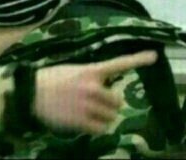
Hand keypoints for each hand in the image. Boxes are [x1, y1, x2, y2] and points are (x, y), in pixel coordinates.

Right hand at [33, 50, 156, 134]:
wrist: (31, 93)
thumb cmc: (50, 80)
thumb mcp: (72, 71)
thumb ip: (90, 77)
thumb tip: (105, 87)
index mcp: (90, 71)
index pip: (118, 63)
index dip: (137, 59)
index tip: (154, 55)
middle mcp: (93, 88)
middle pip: (117, 101)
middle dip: (110, 103)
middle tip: (96, 102)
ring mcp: (89, 106)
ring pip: (111, 116)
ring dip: (104, 116)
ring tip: (88, 112)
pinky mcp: (82, 122)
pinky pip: (102, 129)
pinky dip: (97, 127)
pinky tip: (85, 121)